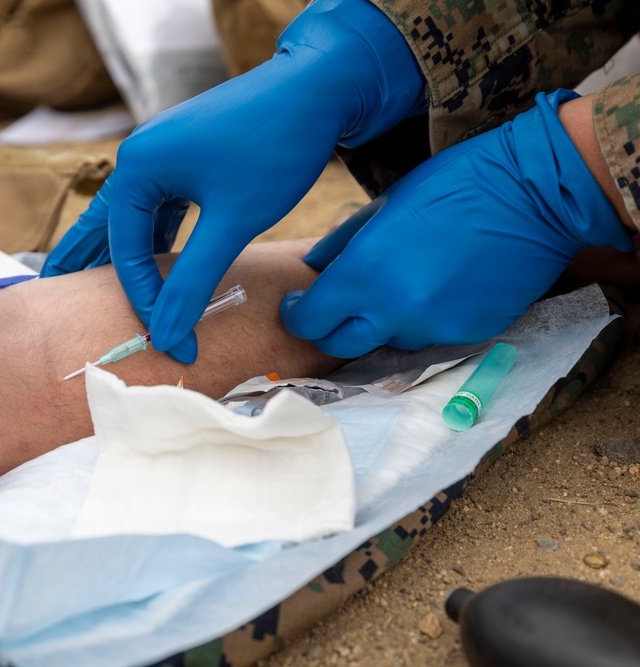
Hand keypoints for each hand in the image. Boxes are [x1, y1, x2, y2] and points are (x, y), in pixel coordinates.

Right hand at [41, 0, 424, 361]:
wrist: (319, 88)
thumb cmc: (275, 148)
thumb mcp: (232, 223)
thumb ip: (194, 282)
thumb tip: (167, 335)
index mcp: (138, 167)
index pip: (126, 251)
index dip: (145, 302)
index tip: (169, 342)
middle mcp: (139, 156)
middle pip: (104, 225)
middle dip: (82, 262)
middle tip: (52, 295)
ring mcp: (161, 153)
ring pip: (130, 216)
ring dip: (121, 252)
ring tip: (94, 285)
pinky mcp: (185, 155)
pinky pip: (157, 205)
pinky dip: (153, 236)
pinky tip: (155, 258)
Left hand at [282, 90, 633, 358]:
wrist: (534, 193)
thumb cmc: (453, 184)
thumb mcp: (385, 204)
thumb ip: (342, 242)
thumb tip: (312, 267)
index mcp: (364, 271)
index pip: (310, 320)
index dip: (298, 314)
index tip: (299, 303)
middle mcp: (393, 309)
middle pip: (338, 344)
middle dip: (326, 330)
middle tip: (329, 311)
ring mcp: (432, 327)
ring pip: (386, 342)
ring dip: (379, 324)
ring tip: (395, 287)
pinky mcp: (467, 334)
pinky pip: (428, 338)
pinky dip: (420, 322)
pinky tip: (435, 290)